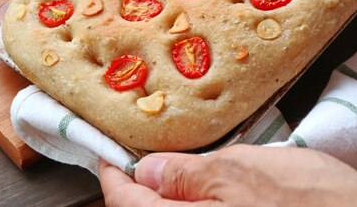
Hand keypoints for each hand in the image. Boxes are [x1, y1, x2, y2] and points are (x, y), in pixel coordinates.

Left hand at [99, 144, 356, 206]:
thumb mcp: (248, 174)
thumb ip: (190, 176)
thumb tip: (147, 173)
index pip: (127, 205)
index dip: (112, 177)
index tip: (108, 155)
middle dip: (138, 193)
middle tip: (141, 162)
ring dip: (168, 200)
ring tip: (176, 174)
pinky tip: (211, 194)